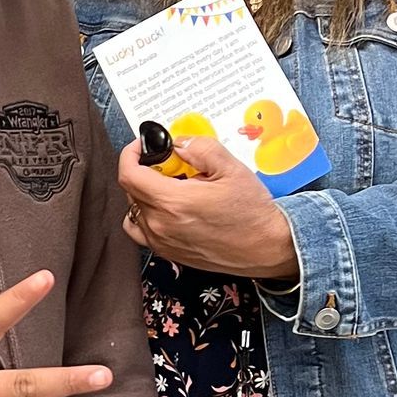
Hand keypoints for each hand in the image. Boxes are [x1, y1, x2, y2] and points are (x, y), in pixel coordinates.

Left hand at [119, 138, 299, 281]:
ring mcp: (162, 242)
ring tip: (170, 187)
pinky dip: (147, 215)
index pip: (129, 174)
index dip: (130, 154)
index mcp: (173, 202)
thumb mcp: (230, 167)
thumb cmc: (252, 213)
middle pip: (131, 190)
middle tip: (170, 165)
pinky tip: (168, 209)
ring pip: (134, 210)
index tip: (141, 147)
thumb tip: (177, 143)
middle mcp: (161, 225)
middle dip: (145, 170)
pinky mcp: (168, 253)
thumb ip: (199, 148)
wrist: (267, 247)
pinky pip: (142, 230)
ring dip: (145, 193)